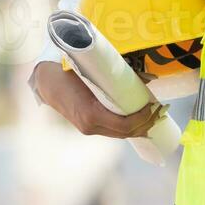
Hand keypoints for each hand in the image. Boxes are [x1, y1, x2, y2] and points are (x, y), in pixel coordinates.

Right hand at [33, 61, 165, 137]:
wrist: (44, 81)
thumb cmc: (66, 71)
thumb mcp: (91, 71)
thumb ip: (115, 74)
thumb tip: (145, 75)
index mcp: (90, 114)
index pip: (124, 125)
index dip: (142, 118)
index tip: (153, 106)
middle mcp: (89, 126)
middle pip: (124, 133)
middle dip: (145, 124)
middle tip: (160, 111)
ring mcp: (87, 129)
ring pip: (119, 134)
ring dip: (137, 127)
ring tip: (153, 116)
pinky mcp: (87, 126)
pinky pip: (111, 130)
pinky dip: (126, 127)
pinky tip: (137, 120)